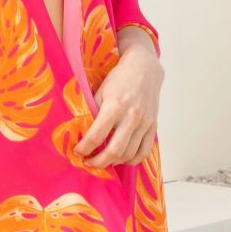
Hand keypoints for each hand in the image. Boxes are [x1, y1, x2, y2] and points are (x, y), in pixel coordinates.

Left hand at [74, 49, 163, 167]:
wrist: (144, 68)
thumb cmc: (120, 78)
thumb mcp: (101, 91)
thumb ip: (93, 111)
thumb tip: (81, 132)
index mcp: (115, 106)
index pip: (96, 135)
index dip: (85, 147)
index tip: (77, 151)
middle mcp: (132, 116)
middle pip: (115, 150)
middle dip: (98, 162)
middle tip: (89, 163)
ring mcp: (145, 123)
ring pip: (129, 154)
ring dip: (113, 162)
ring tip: (103, 160)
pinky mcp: (153, 126)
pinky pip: (143, 152)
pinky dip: (131, 160)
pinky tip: (121, 158)